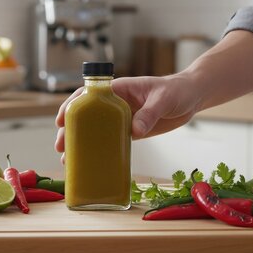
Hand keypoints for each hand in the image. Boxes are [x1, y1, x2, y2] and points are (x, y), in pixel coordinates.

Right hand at [54, 73, 200, 162]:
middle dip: (71, 129)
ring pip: (96, 130)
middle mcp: (116, 103)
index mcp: (119, 89)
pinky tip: (91, 163)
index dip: (72, 106)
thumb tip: (134, 131)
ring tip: (68, 159)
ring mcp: (122, 118)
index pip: (89, 95)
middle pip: (87, 115)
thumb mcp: (163, 99)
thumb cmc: (176, 90)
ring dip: (81, 143)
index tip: (61, 119)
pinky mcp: (131, 131)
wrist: (191, 97)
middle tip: (61, 146)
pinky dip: (101, 151)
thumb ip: (149, 113)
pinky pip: (112, 141)